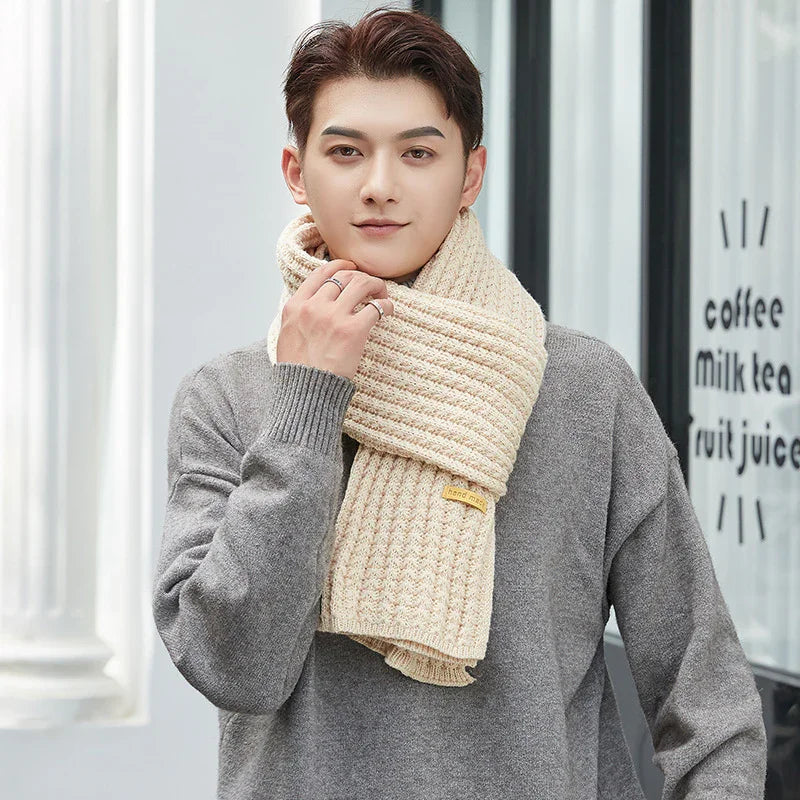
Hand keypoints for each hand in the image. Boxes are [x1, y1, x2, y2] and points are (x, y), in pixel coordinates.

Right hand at [275, 259, 394, 380]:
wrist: (306, 392)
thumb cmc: (299, 371)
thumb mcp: (287, 336)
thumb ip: (298, 317)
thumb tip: (311, 306)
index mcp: (295, 306)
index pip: (320, 273)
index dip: (339, 266)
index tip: (351, 268)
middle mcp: (313, 307)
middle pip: (343, 276)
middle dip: (361, 276)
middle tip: (371, 286)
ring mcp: (333, 317)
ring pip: (361, 284)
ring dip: (376, 285)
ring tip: (382, 294)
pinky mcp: (353, 331)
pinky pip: (376, 307)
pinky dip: (386, 305)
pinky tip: (388, 310)